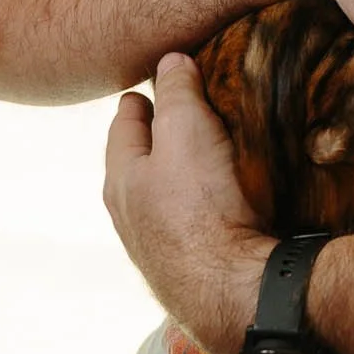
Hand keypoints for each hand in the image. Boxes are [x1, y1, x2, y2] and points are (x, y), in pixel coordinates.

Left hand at [103, 54, 266, 353]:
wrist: (233, 293)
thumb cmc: (204, 207)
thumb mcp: (187, 130)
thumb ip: (176, 92)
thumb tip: (169, 61)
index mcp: (120, 178)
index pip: (125, 122)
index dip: (143, 98)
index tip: (156, 85)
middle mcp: (129, 217)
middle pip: (140, 163)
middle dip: (160, 140)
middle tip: (186, 118)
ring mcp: (156, 249)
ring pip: (163, 199)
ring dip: (181, 180)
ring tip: (209, 162)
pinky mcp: (187, 272)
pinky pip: (190, 227)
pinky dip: (200, 210)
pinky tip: (223, 209)